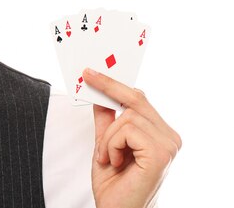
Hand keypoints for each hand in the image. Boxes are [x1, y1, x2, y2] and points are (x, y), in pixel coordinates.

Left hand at [82, 68, 181, 207]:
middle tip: (87, 76)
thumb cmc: (114, 185)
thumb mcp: (105, 143)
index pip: (140, 99)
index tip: (92, 72)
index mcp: (160, 134)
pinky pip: (126, 130)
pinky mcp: (160, 154)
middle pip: (135, 99)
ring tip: (109, 158)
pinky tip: (116, 163)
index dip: (116, 84)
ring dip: (108, 137)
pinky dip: (112, 145)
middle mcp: (169, 137)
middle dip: (108, 89)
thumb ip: (106, 119)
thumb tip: (98, 93)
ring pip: (127, 115)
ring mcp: (168, 145)